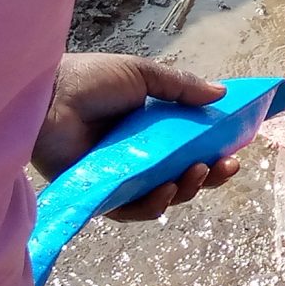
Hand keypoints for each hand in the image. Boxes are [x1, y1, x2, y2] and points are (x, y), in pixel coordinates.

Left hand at [35, 54, 241, 221]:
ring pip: (164, 196)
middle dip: (210, 175)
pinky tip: (168, 190)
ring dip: (188, 189)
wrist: (49, 97)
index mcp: (152, 129)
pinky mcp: (104, 196)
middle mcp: (140, 156)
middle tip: (226, 167)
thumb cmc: (90, 80)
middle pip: (183, 176)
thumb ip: (181, 86)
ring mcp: (123, 178)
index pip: (191, 147)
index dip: (215, 150)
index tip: (235, 149)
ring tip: (197, 172)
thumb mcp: (142, 75)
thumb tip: (222, 95)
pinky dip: (155, 204)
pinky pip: (134, 210)